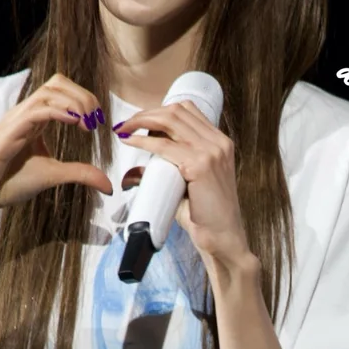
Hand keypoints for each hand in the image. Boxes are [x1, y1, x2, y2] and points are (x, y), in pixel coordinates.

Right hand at [0, 74, 113, 223]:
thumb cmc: (10, 183)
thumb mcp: (54, 176)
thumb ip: (81, 174)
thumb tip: (108, 186)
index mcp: (34, 119)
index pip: (60, 90)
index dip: (84, 98)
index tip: (98, 121)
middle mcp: (24, 114)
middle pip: (56, 83)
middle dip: (82, 95)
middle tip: (96, 119)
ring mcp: (14, 122)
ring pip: (46, 93)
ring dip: (74, 103)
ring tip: (88, 122)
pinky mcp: (7, 135)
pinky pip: (34, 113)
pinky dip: (58, 113)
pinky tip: (75, 123)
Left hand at [115, 101, 251, 266]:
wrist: (223, 238)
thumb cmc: (207, 216)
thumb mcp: (192, 184)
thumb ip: (173, 170)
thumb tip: (137, 171)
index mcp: (221, 144)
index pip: (188, 111)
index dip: (161, 110)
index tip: (142, 121)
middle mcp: (219, 143)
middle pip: (177, 111)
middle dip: (147, 113)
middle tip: (128, 124)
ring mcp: (211, 153)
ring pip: (170, 122)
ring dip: (141, 121)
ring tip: (125, 129)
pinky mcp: (200, 166)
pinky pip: (164, 145)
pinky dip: (142, 141)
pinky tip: (129, 141)